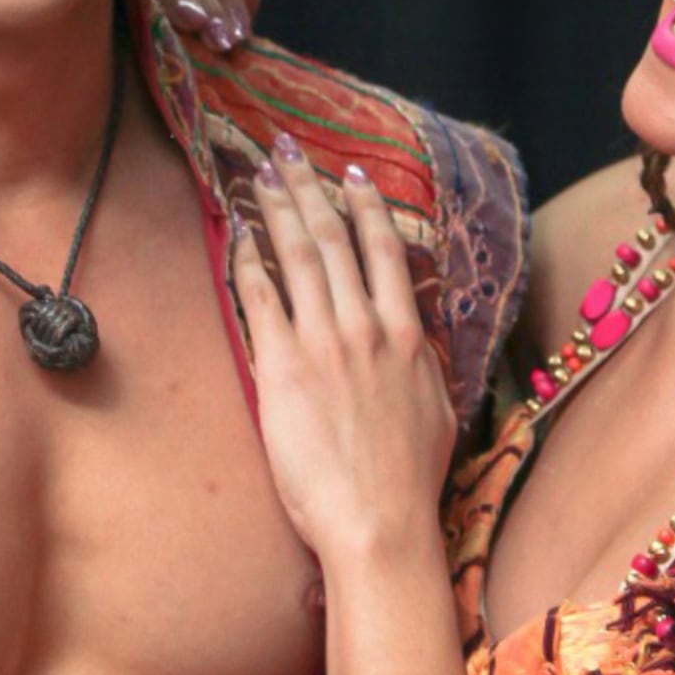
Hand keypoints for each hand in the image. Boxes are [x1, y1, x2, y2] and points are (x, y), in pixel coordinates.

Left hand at [231, 137, 455, 564]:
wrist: (378, 523)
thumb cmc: (408, 482)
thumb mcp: (437, 413)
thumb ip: (423, 369)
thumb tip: (416, 346)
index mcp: (406, 337)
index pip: (384, 253)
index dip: (366, 208)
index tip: (352, 177)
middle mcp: (365, 328)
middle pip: (334, 240)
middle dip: (310, 189)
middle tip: (289, 151)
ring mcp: (322, 344)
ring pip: (298, 256)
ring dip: (277, 209)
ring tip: (261, 175)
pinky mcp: (281, 368)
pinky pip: (260, 298)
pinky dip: (249, 260)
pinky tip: (237, 235)